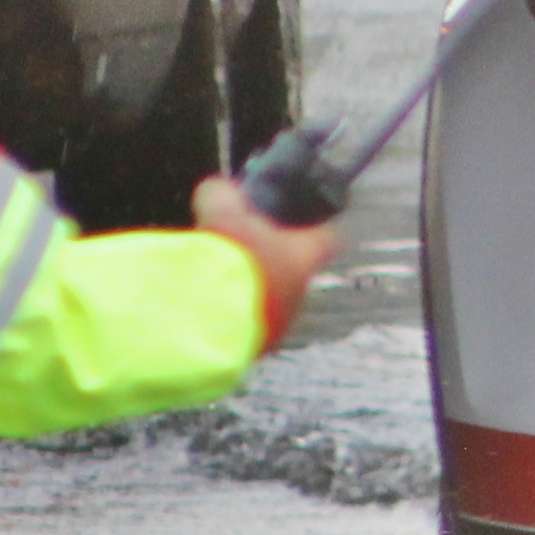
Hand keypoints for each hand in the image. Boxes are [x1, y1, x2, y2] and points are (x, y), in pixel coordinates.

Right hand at [193, 172, 338, 345]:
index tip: (305, 222)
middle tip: (244, 249)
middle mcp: (300, 291)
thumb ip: (222, 194)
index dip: (317, 227)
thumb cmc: (226, 260)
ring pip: (274, 299)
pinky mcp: (256, 345)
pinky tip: (210, 306)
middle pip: (295, 269)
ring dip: (253, 289)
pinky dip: (236, 313)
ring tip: (220, 279)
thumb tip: (216, 190)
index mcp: (303, 255)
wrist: (208, 317)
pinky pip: (251, 324)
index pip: (327, 237)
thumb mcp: (221, 211)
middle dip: (272, 259)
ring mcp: (281, 322)